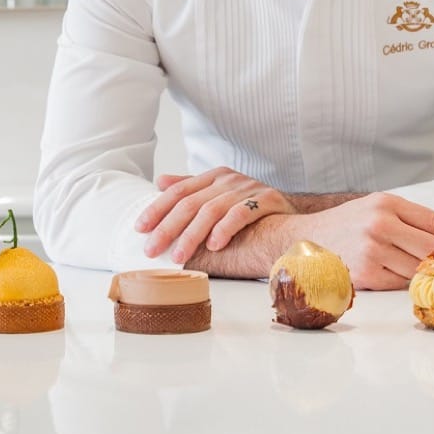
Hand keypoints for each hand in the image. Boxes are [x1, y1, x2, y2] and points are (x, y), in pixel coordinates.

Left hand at [135, 167, 296, 263]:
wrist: (294, 214)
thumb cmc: (251, 209)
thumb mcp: (219, 195)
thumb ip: (191, 189)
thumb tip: (160, 181)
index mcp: (214, 177)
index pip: (179, 191)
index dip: (157, 209)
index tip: (140, 229)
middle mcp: (229, 180)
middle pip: (191, 203)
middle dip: (168, 228)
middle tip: (152, 250)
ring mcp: (248, 188)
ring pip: (212, 210)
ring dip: (192, 235)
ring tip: (179, 256)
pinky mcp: (268, 199)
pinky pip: (241, 214)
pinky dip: (225, 229)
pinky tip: (214, 245)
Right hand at [302, 193, 433, 289]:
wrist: (305, 240)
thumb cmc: (348, 223)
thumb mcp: (378, 208)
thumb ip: (417, 217)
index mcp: (386, 203)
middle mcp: (379, 224)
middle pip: (431, 247)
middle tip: (427, 259)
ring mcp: (372, 251)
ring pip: (417, 268)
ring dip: (415, 270)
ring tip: (402, 263)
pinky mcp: (365, 274)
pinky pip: (399, 283)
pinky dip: (398, 280)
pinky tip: (385, 271)